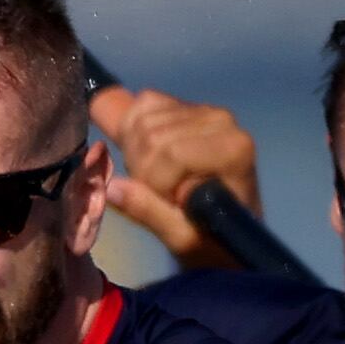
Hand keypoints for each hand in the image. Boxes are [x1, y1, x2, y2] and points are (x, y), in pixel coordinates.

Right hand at [90, 84, 260, 268]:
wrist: (228, 228)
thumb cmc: (213, 240)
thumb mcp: (182, 239)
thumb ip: (150, 213)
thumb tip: (112, 188)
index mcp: (232, 149)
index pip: (170, 152)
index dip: (155, 181)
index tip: (169, 204)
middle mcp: (222, 120)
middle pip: (151, 133)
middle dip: (143, 169)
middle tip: (161, 195)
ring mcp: (205, 110)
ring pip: (142, 118)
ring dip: (137, 154)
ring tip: (159, 180)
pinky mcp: (187, 107)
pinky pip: (143, 103)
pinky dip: (132, 131)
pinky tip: (148, 155)